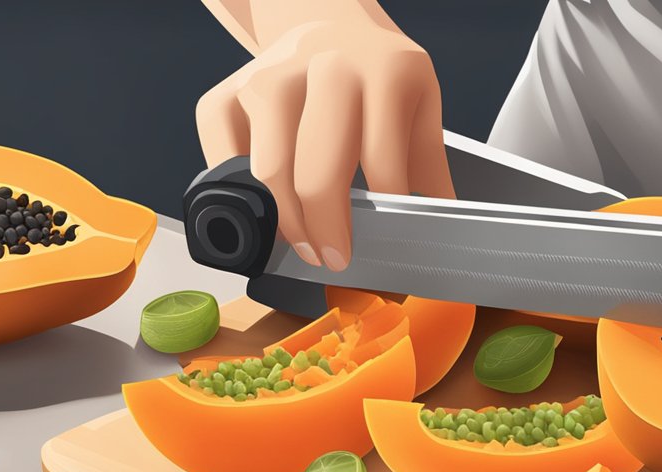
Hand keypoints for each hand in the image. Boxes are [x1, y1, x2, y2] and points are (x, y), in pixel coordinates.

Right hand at [195, 9, 452, 270]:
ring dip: (285, 222)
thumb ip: (429, 165)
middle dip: (325, 229)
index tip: (376, 244)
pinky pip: (223, 159)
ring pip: (268, 172)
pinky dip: (239, 194)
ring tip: (304, 242)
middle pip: (317, 172)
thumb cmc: (374, 75)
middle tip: (332, 258)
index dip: (382, 216)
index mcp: (384, 72)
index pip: (383, 162)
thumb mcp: (419, 106)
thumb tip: (438, 228)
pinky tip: (268, 207)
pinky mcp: (227, 92)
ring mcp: (269, 77)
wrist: (324, 23)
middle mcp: (324, 67)